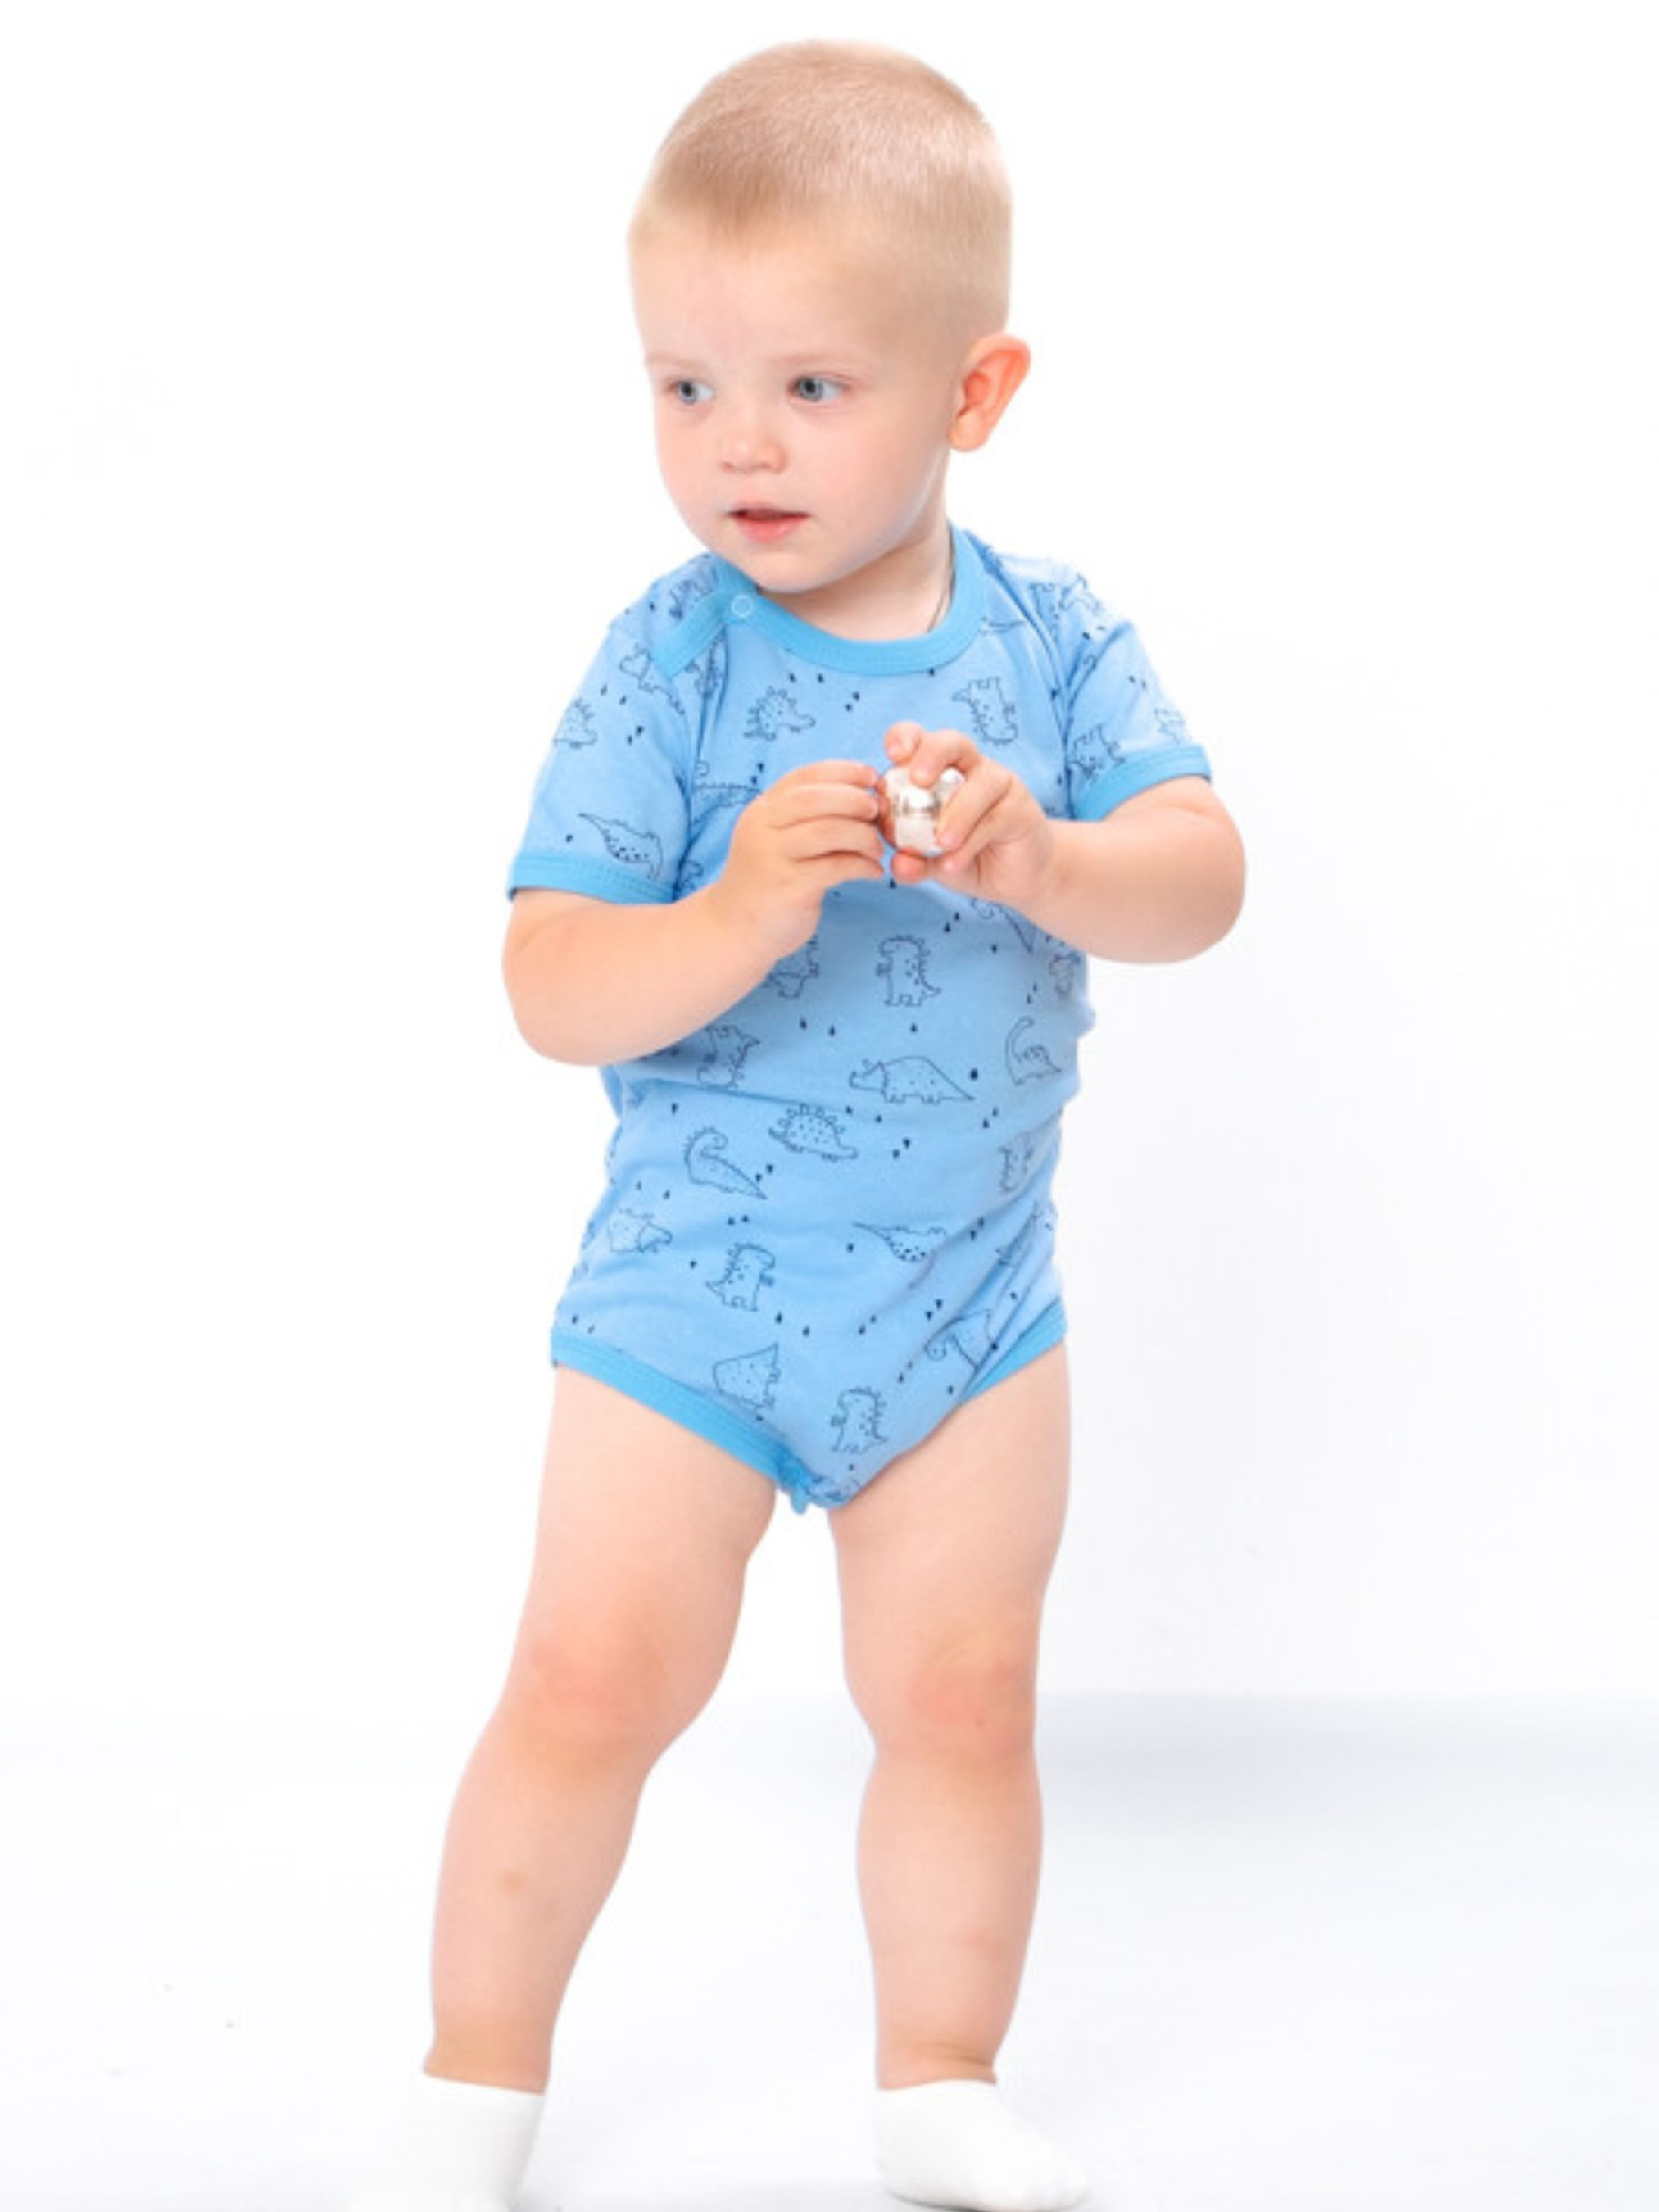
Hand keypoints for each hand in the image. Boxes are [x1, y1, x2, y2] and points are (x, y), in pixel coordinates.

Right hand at [709, 759, 886, 958]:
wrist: (733, 930)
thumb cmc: (768, 882)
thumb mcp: (776, 840)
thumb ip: (806, 818)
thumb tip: (863, 798)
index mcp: (762, 811)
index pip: (804, 776)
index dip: (843, 771)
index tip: (871, 777)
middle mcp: (762, 829)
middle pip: (815, 798)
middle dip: (854, 799)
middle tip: (876, 813)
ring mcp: (773, 858)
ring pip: (828, 831)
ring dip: (863, 836)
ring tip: (876, 849)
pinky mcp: (788, 888)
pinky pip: (836, 867)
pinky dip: (862, 865)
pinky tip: (873, 872)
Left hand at [882, 722, 1057, 910]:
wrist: (1011, 878)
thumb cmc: (963, 855)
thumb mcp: (929, 862)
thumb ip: (911, 861)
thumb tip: (899, 865)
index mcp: (938, 770)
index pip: (918, 739)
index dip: (904, 738)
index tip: (893, 754)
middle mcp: (968, 767)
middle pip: (952, 742)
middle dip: (932, 755)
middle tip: (918, 780)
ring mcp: (997, 784)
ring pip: (980, 783)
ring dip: (957, 814)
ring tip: (941, 844)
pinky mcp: (1019, 808)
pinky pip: (994, 818)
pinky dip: (970, 842)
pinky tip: (954, 863)